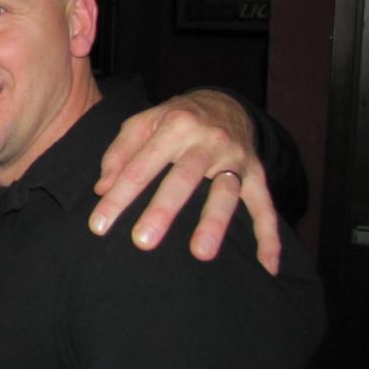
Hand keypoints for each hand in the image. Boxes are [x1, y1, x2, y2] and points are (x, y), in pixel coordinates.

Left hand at [89, 90, 280, 274]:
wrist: (224, 103)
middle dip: (162, 210)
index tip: (98, 226)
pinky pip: (265, 207)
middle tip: (142, 241)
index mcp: (175, 126)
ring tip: (200, 254)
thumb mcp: (142, 123)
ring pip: (225, 193)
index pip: (140, 166)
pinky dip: (269, 237)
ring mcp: (235, 158)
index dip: (118, 197)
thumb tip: (102, 188)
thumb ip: (119, 153)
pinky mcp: (257, 174)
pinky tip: (267, 266)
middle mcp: (207, 141)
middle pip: (183, 179)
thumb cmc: (174, 119)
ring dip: (213, 224)